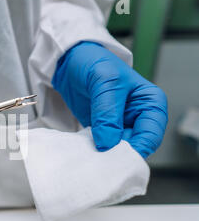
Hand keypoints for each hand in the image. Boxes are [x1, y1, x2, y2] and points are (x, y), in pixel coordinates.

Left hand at [52, 41, 167, 158]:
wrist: (69, 61)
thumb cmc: (93, 62)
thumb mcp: (104, 81)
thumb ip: (107, 112)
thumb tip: (108, 143)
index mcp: (150, 103)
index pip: (151, 135)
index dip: (136, 148)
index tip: (116, 154)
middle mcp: (138, 118)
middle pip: (135, 147)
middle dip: (119, 155)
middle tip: (101, 159)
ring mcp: (120, 126)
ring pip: (117, 150)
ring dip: (105, 155)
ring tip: (91, 155)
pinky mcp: (102, 130)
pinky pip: (101, 147)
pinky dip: (94, 151)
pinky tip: (85, 150)